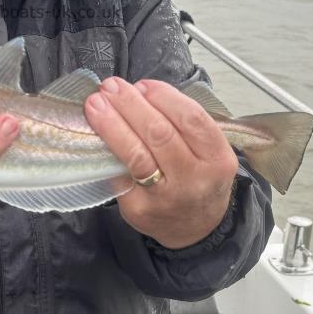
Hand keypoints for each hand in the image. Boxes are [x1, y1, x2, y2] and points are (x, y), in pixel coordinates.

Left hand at [85, 77, 237, 248]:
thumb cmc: (196, 176)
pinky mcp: (139, 209)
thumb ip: (180, 123)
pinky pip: (119, 173)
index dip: (163, 96)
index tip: (142, 84)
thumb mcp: (206, 151)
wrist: (195, 229)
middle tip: (110, 87)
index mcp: (217, 159)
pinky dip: (107, 149)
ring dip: (111, 124)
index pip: (191, 119)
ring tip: (95, 104)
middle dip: (130, 104)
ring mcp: (165, 198)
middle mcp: (194, 180)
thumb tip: (136, 91)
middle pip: (159, 133)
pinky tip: (95, 133)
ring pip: (136, 154)